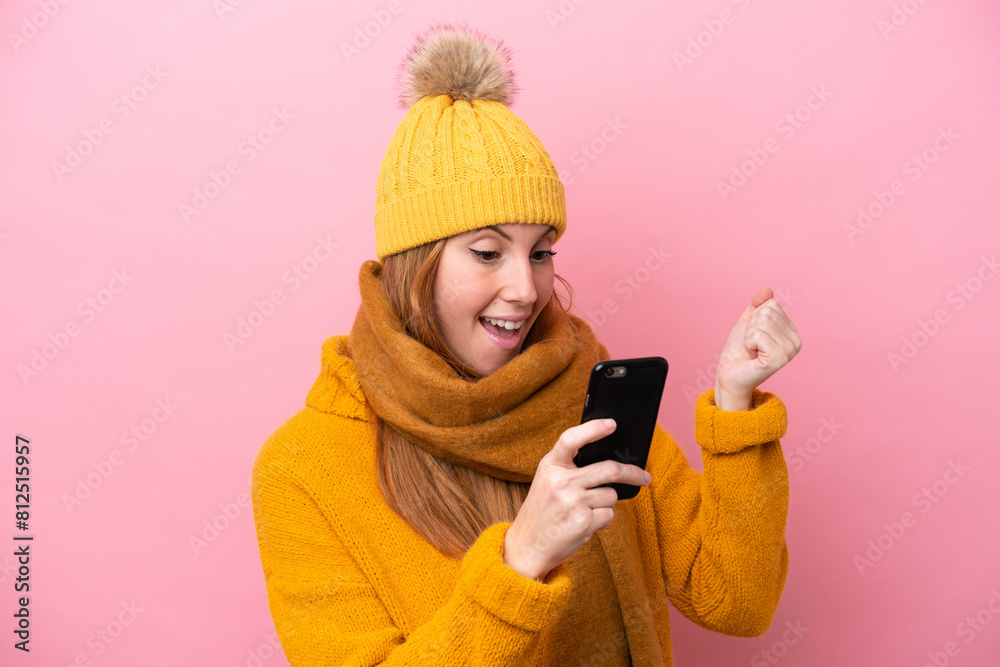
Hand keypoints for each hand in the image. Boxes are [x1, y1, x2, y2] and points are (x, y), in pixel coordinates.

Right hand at [503, 418, 651, 580]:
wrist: (527, 546)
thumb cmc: (541, 512)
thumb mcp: (547, 482)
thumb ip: (570, 469)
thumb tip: (609, 462)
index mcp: (550, 466)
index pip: (571, 439)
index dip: (593, 429)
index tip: (612, 424)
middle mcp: (561, 481)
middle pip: (609, 469)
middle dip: (632, 473)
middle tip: (644, 476)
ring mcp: (573, 502)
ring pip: (611, 495)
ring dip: (605, 504)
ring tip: (583, 511)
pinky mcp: (583, 522)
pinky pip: (609, 515)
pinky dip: (602, 520)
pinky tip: (583, 524)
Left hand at [714, 288, 801, 404]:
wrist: (728, 374)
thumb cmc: (738, 351)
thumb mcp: (747, 322)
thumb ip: (757, 305)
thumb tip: (767, 290)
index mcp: (792, 332)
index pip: (771, 305)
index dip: (754, 318)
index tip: (753, 336)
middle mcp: (795, 342)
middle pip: (767, 313)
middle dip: (751, 327)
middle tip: (751, 345)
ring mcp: (788, 352)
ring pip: (762, 322)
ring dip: (748, 336)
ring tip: (751, 350)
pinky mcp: (778, 359)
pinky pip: (758, 335)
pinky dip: (748, 343)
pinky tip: (752, 356)